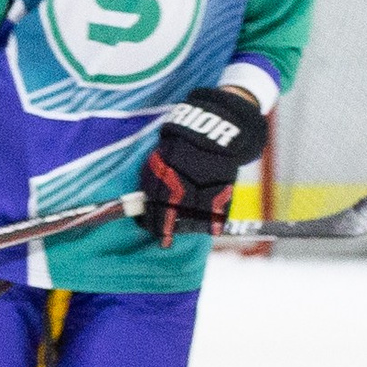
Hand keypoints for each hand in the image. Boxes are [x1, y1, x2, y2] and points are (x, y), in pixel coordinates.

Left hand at [137, 86, 264, 248]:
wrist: (216, 126)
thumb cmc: (185, 144)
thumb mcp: (165, 154)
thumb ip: (156, 177)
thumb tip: (145, 205)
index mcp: (164, 166)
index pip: (154, 199)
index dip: (151, 218)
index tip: (150, 228)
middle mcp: (181, 174)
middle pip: (171, 209)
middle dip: (166, 227)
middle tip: (165, 240)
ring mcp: (202, 179)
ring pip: (193, 212)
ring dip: (188, 227)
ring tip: (186, 232)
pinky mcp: (221, 182)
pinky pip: (217, 208)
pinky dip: (214, 222)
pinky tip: (211, 230)